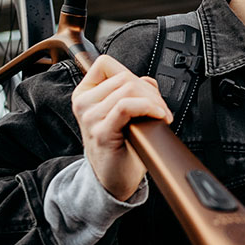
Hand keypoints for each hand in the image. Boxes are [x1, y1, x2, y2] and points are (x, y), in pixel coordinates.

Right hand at [72, 55, 172, 200]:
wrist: (113, 180)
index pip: (105, 64)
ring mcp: (90, 118)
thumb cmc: (120, 147)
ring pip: (128, 89)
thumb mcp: (122, 114)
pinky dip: (149, 107)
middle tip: (161, 109)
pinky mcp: (102, 132)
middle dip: (150, 91)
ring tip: (161, 115)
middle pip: (123, 77)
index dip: (131, 73)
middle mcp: (83, 103)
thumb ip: (131, 92)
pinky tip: (159, 116)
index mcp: (84, 94)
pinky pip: (127, 106)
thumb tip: (147, 81)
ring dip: (154, 101)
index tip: (146, 92)